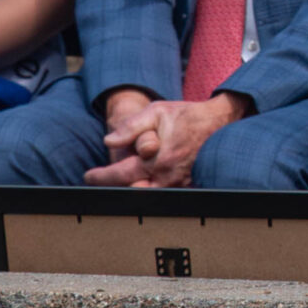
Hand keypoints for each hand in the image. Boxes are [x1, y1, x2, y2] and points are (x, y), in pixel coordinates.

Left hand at [86, 92, 250, 186]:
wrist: (219, 120)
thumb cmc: (186, 115)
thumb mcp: (157, 111)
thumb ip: (131, 126)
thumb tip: (108, 140)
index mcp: (158, 158)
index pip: (121, 175)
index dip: (101, 177)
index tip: (88, 175)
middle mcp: (168, 176)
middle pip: (131, 192)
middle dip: (112, 189)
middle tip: (98, 182)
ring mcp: (179, 184)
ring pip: (146, 197)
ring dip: (128, 191)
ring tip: (115, 183)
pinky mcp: (187, 186)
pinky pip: (162, 195)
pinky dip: (147, 192)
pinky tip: (138, 184)